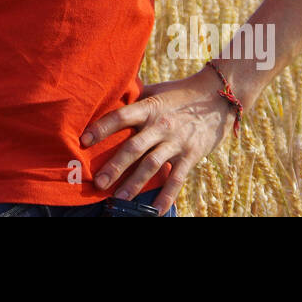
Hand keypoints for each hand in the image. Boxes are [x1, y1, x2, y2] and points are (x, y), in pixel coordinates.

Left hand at [80, 68, 237, 212]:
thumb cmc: (180, 93)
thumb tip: (109, 101)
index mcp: (149, 108)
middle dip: (114, 166)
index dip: (102, 128)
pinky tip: (156, 210)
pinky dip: (166, 196)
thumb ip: (135, 99)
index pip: (121, 117)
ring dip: (135, 183)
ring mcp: (176, 141)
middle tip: (98, 182)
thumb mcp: (155, 91)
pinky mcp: (191, 155)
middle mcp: (161, 125)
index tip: (84, 140)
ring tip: (119, 198)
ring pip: (152, 165)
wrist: (218, 96)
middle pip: (133, 147)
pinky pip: (177, 179)